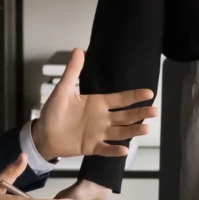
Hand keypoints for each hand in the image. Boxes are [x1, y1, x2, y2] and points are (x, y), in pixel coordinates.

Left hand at [30, 48, 155, 163]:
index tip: (149, 93)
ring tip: (146, 129)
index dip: (134, 96)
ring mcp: (98, 133)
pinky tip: (124, 150)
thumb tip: (78, 50)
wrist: (44, 133)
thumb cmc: (54, 112)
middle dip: (140, 113)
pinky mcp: (91, 146)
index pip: (121, 99)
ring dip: (132, 131)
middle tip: (154, 111)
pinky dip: (114, 150)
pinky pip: (105, 148)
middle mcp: (102, 118)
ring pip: (120, 132)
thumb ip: (72, 71)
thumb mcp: (63, 89)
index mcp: (98, 103)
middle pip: (125, 116)